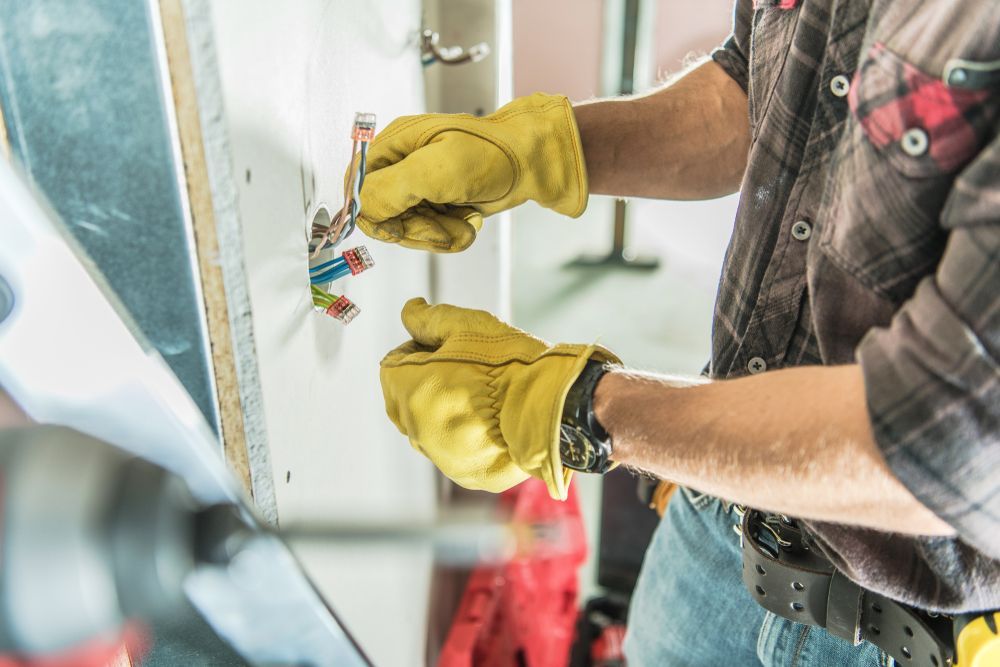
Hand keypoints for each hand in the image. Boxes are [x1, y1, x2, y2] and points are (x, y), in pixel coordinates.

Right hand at [356, 94, 588, 252]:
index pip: (359, 190)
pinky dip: (451, 236)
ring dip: (438, 236)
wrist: (532, 164)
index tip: (398, 228)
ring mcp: (421, 188)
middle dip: (416, 231)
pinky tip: (469, 222)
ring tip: (465, 222)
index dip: (375, 215)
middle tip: (442, 228)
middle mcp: (402, 166)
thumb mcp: (435, 170)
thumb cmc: (490, 154)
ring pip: (408, 231)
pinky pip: (431, 234)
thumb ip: (390, 189)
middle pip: (384, 217)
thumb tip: (362, 209)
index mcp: (392, 146)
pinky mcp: (439, 205)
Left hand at [380, 298, 617, 498]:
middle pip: (405, 400)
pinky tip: (490, 421)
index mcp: (410, 390)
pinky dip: (465, 437)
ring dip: (443, 411)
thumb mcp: (467, 326)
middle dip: (424, 383)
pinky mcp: (467, 474)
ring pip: (428, 429)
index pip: (391, 367)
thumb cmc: (510, 365)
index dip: (415, 351)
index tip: (443, 348)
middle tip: (463, 371)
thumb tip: (409, 311)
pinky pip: (455, 452)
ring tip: (482, 396)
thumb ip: (428, 319)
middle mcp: (418, 430)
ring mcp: (442, 456)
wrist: (553, 406)